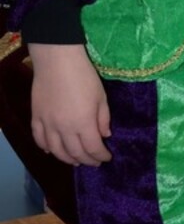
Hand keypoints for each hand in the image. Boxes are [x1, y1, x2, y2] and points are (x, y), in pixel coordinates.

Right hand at [29, 43, 111, 165]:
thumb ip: (103, 118)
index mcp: (83, 123)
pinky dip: (45, 148)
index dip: (101, 156)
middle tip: (94, 162)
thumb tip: (105, 135)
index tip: (107, 158)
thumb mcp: (101, 96)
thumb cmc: (84, 76)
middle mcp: (64, 129)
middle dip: (87, 160)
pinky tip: (51, 151)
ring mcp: (47, 124)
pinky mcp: (36, 117)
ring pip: (56, 151)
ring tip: (75, 161)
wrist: (57, 61)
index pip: (92, 148)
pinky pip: (39, 139)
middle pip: (75, 153)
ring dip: (67, 159)